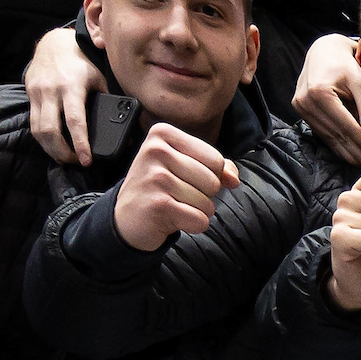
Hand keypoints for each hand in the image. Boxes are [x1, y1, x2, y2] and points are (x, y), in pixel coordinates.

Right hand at [24, 26, 104, 165]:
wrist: (53, 44)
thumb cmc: (82, 63)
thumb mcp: (99, 77)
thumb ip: (108, 100)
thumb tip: (125, 129)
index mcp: (71, 86)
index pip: (75, 121)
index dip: (80, 144)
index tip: (86, 161)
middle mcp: (51, 91)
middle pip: (50, 131)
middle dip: (62, 152)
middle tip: (75, 162)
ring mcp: (37, 94)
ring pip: (38, 130)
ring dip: (51, 149)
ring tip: (65, 158)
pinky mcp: (30, 96)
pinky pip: (33, 123)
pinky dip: (43, 139)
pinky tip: (53, 146)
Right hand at [116, 122, 239, 250]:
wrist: (126, 218)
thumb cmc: (160, 188)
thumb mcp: (185, 166)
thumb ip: (216, 166)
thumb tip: (233, 180)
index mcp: (163, 133)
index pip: (215, 159)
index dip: (210, 176)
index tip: (184, 178)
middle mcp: (155, 151)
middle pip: (213, 181)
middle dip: (204, 196)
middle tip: (177, 195)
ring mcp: (154, 178)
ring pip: (207, 203)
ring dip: (197, 211)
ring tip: (173, 205)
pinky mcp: (157, 205)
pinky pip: (199, 220)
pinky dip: (192, 225)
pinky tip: (172, 219)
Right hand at [293, 33, 360, 166]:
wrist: (323, 50)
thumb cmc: (347, 64)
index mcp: (320, 92)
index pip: (346, 126)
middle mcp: (305, 101)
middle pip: (336, 135)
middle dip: (357, 151)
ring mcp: (300, 107)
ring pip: (328, 137)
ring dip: (347, 152)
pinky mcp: (301, 110)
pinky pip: (322, 132)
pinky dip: (337, 144)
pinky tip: (351, 153)